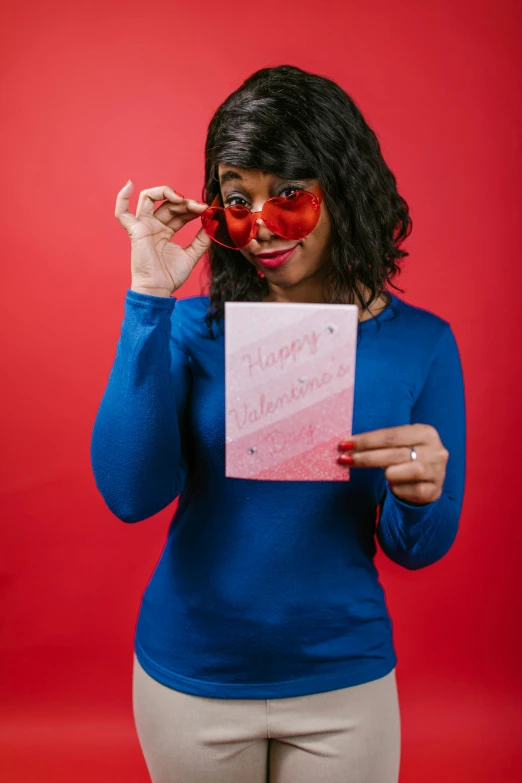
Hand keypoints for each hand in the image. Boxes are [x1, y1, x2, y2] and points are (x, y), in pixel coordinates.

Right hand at [115, 180, 210, 295]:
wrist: (159, 290)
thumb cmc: (171, 276)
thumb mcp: (192, 255)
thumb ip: (202, 240)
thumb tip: (213, 222)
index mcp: (165, 231)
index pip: (179, 211)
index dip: (193, 208)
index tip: (207, 210)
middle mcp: (154, 226)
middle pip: (168, 204)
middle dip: (185, 202)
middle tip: (200, 207)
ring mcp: (143, 227)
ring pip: (149, 198)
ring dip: (166, 193)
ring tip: (181, 199)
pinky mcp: (135, 231)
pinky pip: (122, 213)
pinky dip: (122, 197)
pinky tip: (129, 185)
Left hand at [337, 424, 448, 504]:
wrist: (426, 481)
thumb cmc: (406, 459)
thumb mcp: (399, 444)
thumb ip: (380, 443)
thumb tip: (346, 445)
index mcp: (425, 432)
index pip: (391, 435)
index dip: (366, 440)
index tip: (344, 445)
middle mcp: (435, 450)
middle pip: (395, 453)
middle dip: (366, 457)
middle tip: (344, 460)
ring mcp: (438, 471)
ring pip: (410, 470)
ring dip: (389, 473)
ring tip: (382, 475)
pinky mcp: (435, 491)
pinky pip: (414, 491)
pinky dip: (400, 489)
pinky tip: (393, 487)